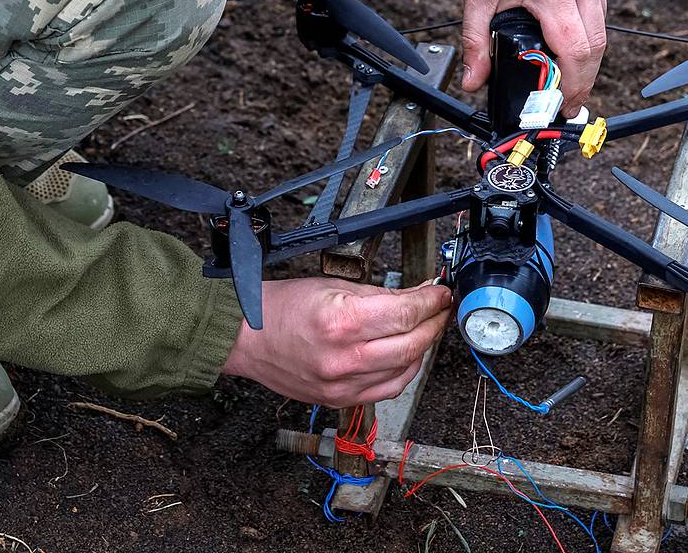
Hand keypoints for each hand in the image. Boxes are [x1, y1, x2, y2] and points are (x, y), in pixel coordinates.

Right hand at [222, 278, 450, 406]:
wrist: (247, 338)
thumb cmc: (283, 308)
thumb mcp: (333, 286)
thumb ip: (379, 294)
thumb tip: (417, 295)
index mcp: (342, 321)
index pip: (406, 313)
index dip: (431, 301)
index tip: (440, 292)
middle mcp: (344, 357)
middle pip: (412, 343)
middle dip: (434, 322)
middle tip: (440, 308)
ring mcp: (342, 384)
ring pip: (405, 369)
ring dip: (423, 347)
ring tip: (425, 328)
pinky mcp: (340, 399)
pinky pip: (387, 389)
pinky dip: (405, 371)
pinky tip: (408, 355)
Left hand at [460, 0, 608, 116]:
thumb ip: (475, 42)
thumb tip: (472, 82)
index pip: (576, 51)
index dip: (573, 84)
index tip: (563, 103)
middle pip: (597, 43)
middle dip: (584, 75)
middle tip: (567, 95)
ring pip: (603, 22)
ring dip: (587, 48)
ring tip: (564, 65)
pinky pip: (601, 0)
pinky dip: (588, 21)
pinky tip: (567, 29)